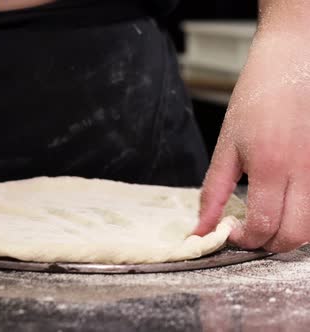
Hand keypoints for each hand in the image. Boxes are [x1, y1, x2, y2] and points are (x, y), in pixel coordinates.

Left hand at [196, 27, 309, 251]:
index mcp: (271, 164)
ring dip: (290, 233)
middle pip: (295, 235)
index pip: (265, 225)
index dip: (246, 239)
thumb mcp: (227, 145)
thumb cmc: (257, 97)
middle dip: (269, 243)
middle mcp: (306, 170)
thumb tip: (200, 229)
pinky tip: (289, 204)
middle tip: (251, 232)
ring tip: (269, 218)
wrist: (294, 61)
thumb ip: (212, 192)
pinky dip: (306, 217)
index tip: (233, 232)